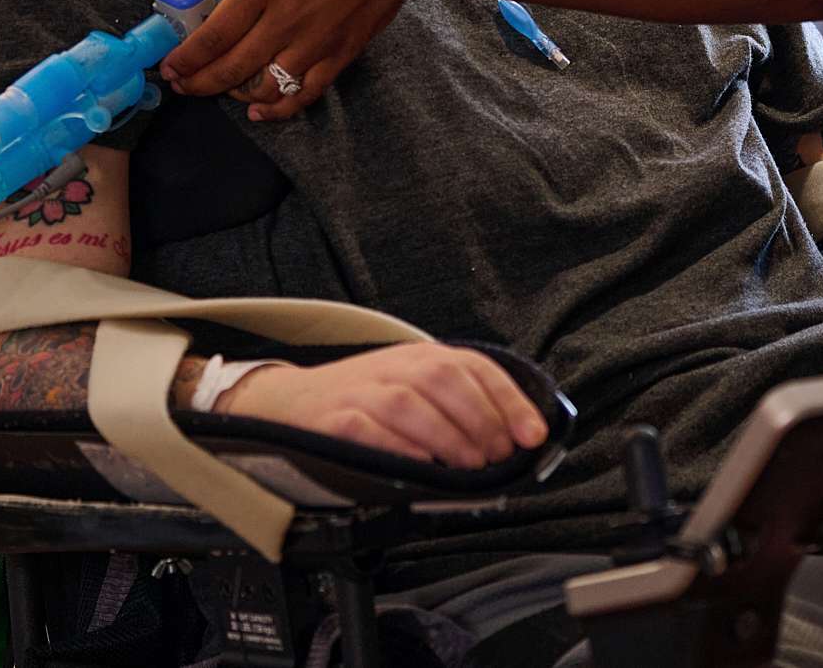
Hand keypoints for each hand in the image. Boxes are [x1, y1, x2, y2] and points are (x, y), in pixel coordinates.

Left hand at [158, 0, 430, 117]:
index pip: (215, 33)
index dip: (187, 57)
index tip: (170, 65)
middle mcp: (286, 18)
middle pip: (231, 67)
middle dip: (199, 83)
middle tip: (181, 85)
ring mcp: (314, 42)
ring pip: (264, 86)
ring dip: (234, 94)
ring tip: (218, 90)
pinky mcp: (339, 55)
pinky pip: (303, 93)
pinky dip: (278, 108)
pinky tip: (260, 110)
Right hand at [219, 343, 548, 467]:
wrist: (290, 402)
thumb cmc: (363, 401)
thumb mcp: (412, 386)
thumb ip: (457, 402)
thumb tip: (515, 437)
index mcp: (419, 356)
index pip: (474, 366)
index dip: (509, 399)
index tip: (533, 434)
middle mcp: (393, 367)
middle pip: (447, 381)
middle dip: (483, 421)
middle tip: (498, 457)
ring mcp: (362, 392)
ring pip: (412, 404)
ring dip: (450, 437)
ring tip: (470, 466)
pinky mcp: (335, 422)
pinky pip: (371, 431)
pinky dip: (402, 448)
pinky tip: (423, 464)